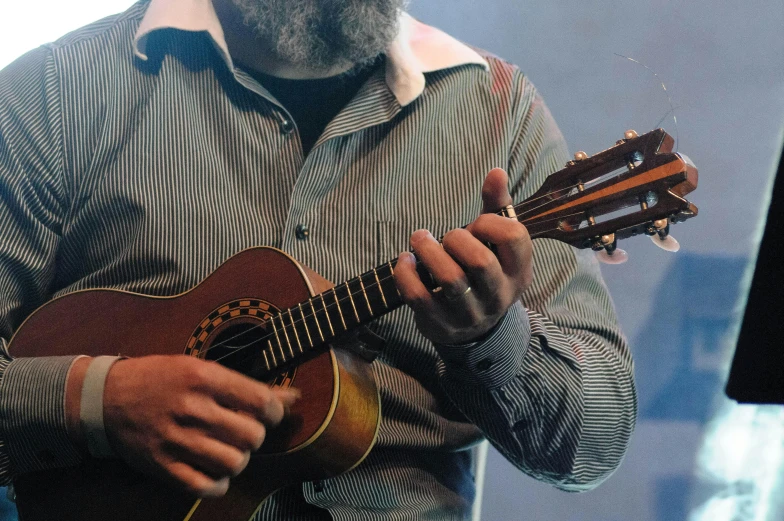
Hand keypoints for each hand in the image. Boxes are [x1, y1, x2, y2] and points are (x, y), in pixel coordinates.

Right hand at [96, 355, 297, 496]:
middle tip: (243, 430)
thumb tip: (293, 397)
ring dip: (238, 459)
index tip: (269, 414)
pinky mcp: (163, 467)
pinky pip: (207, 487)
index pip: (260, 402)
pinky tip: (212, 469)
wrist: (105, 399)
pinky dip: (218, 483)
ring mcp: (176, 440)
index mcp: (202, 377)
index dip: (275, 412)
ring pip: (234, 463)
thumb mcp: (200, 369)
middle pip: (252, 436)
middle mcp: (191, 409)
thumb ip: (246, 386)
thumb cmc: (160, 379)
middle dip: (255, 435)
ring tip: (227, 449)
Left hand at [394, 168, 532, 344]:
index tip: (476, 224)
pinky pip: (419, 297)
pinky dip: (406, 274)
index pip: (514, 238)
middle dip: (456, 238)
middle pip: (480, 261)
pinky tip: (405, 260)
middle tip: (446, 236)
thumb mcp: (496, 244)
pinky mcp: (440, 323)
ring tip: (419, 239)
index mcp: (518, 271)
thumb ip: (496, 207)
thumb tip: (496, 171)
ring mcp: (469, 313)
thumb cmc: (485, 272)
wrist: (475, 330)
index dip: (490, 222)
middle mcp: (498, 295)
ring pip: (450, 280)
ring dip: (428, 251)